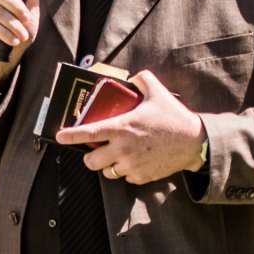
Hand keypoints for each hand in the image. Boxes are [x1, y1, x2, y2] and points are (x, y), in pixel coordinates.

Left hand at [54, 69, 204, 184]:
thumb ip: (141, 79)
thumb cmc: (174, 117)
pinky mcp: (141, 176)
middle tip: (95, 150)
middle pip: (91, 162)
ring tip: (117, 155)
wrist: (194, 142)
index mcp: (122, 128)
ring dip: (107, 165)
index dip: (70, 136)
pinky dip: (125, 171)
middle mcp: (123, 149)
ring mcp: (132, 165)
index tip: (59, 136)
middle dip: (89, 157)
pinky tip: (134, 161)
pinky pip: (125, 177)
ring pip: (107, 172)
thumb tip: (132, 76)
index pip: (89, 134)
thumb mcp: (157, 92)